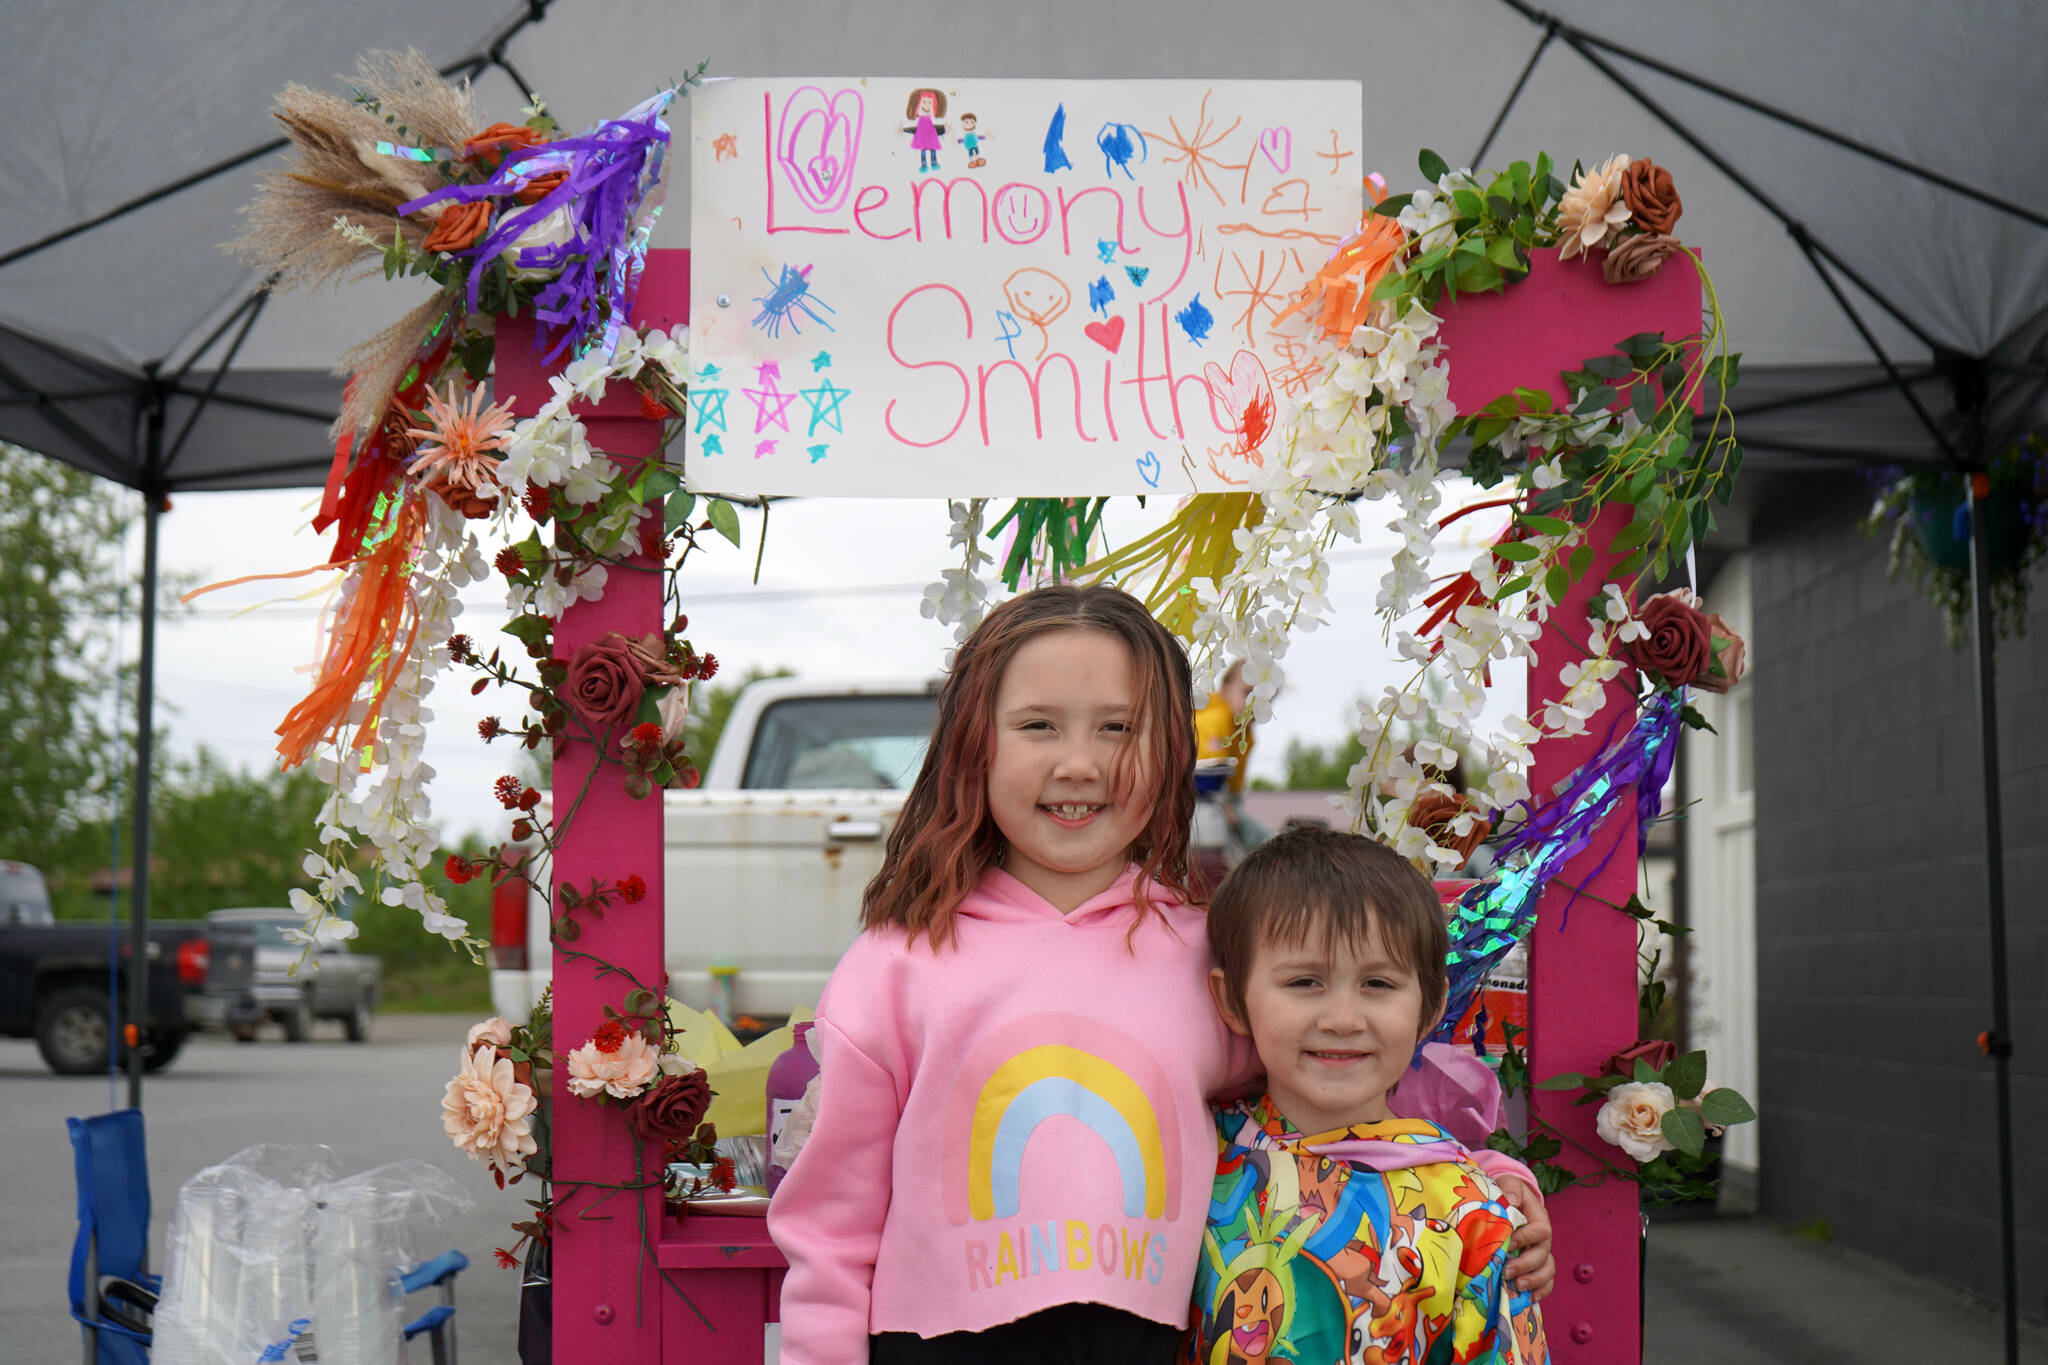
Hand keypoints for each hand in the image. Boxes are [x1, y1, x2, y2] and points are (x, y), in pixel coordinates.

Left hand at [1495, 1175, 1554, 1301]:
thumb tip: (1511, 1200)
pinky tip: (1529, 1298)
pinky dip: (1540, 1291)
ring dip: (1534, 1281)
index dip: (1527, 1237)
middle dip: (1526, 1265)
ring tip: (1517, 1286)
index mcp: (1539, 1218)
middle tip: (1507, 1271)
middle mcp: (1543, 1238)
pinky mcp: (1536, 1265)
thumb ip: (1511, 1188)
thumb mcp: (1509, 1183)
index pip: (1541, 1230)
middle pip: (1543, 1254)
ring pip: (1547, 1270)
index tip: (1508, 1243)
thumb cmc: (1507, 1193)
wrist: (1507, 1202)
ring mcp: (1541, 1253)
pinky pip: (1547, 1281)